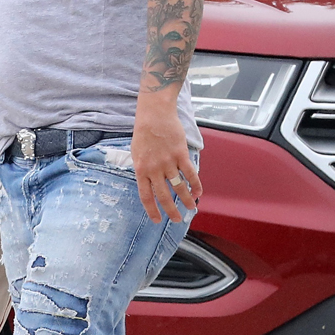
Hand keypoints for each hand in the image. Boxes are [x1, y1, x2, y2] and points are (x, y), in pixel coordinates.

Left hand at [131, 95, 201, 223]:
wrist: (154, 114)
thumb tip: (149, 184)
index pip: (146, 196)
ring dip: (186, 199)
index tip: (157, 220)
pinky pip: (190, 173)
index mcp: (141, 169)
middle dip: (171, 210)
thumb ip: (143, 169)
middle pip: (164, 195)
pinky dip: (196, 184)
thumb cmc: (144, 133)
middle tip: (176, 219)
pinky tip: (199, 192)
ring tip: (190, 208)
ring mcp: (168, 162)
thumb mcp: (136, 153)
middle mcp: (154, 169)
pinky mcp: (180, 154)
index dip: (152, 210)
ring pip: (179, 187)